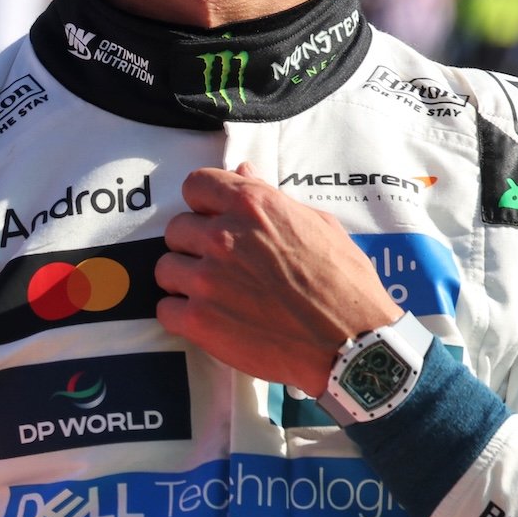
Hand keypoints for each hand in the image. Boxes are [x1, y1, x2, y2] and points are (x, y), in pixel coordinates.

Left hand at [155, 164, 399, 394]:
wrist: (352, 343)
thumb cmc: (345, 283)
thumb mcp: (319, 225)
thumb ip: (272, 198)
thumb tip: (244, 173)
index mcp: (252, 205)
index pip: (197, 184)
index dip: (204, 202)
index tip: (213, 218)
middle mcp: (223, 236)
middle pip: (177, 228)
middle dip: (194, 244)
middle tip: (219, 263)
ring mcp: (207, 279)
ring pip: (165, 268)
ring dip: (184, 279)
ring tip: (213, 294)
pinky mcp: (199, 321)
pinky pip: (165, 310)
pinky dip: (182, 316)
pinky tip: (208, 320)